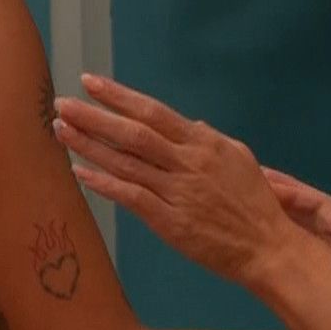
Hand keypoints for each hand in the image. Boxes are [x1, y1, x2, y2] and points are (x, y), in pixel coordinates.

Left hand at [51, 74, 301, 284]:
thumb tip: (188, 124)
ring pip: (126, 162)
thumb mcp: (238, 158)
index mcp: (203, 143)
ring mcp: (178, 192)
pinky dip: (104, 183)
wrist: (268, 246)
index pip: (153, 112)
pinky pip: (130, 197)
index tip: (90, 83)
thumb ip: (208, 140)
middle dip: (94, 117)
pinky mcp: (170, 222)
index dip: (119, 96)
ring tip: (62, 131)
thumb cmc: (256, 203)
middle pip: (132, 133)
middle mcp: (188, 162)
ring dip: (90, 145)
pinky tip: (80, 172)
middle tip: (62, 104)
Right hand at [261, 168, 330, 318]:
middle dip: (278, 195)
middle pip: (304, 211)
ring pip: (301, 231)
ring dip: (277, 217)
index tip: (262, 180)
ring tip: (246, 210)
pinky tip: (265, 250)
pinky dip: (282, 246)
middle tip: (244, 183)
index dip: (291, 192)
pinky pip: (302, 256)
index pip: (317, 205)